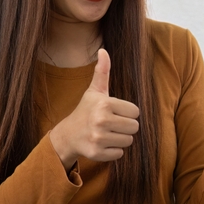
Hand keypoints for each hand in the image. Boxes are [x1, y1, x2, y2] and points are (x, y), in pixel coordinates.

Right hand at [50, 49, 139, 168]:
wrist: (68, 134)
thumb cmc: (86, 110)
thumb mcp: (94, 91)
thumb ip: (102, 71)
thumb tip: (103, 50)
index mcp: (104, 104)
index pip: (135, 112)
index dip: (127, 112)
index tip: (114, 112)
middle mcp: (101, 120)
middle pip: (134, 127)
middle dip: (125, 126)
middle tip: (112, 124)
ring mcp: (98, 138)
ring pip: (128, 141)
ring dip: (120, 138)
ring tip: (107, 133)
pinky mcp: (97, 153)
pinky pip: (120, 153)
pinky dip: (113, 150)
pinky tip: (102, 143)